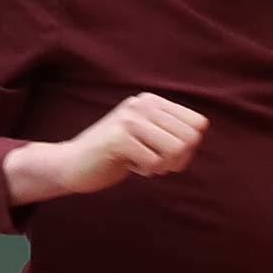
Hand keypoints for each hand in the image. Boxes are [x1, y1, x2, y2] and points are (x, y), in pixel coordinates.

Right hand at [4, 93, 207, 203]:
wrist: (72, 164)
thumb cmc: (118, 155)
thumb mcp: (149, 138)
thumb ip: (175, 133)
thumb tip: (199, 130)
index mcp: (152, 101)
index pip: (198, 125)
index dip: (188, 148)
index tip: (165, 152)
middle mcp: (142, 104)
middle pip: (190, 139)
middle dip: (177, 159)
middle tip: (153, 161)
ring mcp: (129, 119)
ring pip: (176, 150)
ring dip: (161, 165)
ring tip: (139, 161)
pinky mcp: (119, 138)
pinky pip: (155, 163)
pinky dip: (144, 170)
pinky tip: (125, 164)